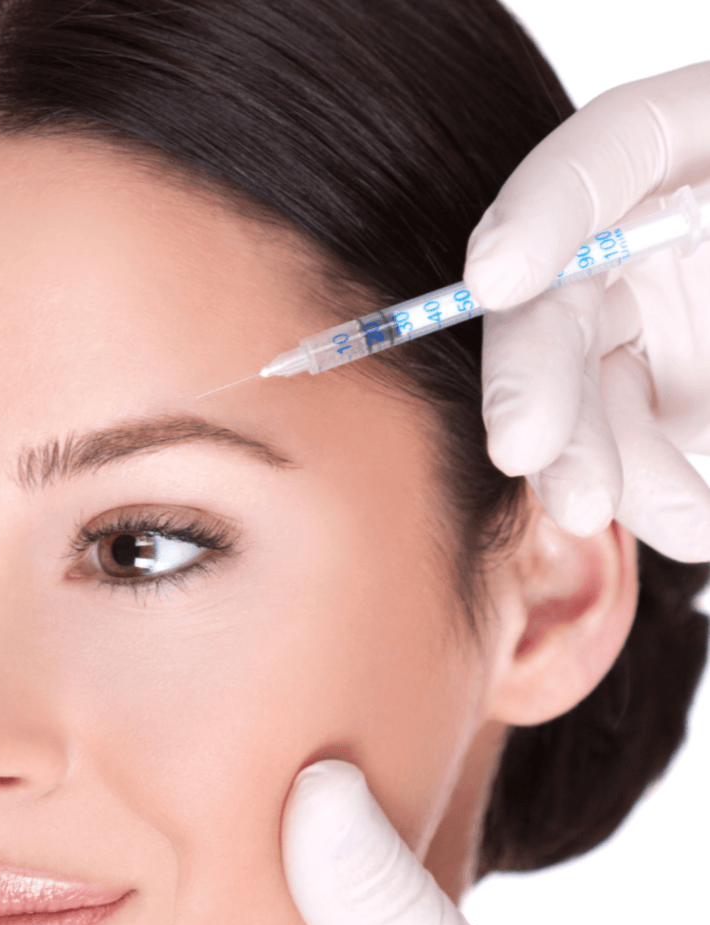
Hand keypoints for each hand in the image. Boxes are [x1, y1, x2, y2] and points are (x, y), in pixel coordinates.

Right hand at [463, 63, 709, 560]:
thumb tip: (623, 347)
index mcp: (695, 138)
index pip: (603, 154)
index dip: (539, 212)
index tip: (497, 279)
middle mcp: (647, 228)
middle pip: (559, 295)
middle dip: (534, 379)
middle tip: (524, 448)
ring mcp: (646, 314)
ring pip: (580, 388)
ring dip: (587, 459)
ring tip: (631, 513)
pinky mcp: (654, 389)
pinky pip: (629, 443)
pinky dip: (653, 492)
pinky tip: (696, 523)